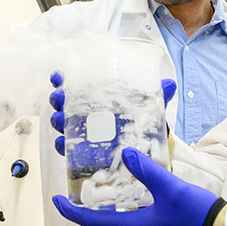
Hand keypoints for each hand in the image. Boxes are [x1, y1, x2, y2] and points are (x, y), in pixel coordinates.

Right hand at [49, 72, 176, 155]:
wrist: (146, 144)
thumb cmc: (141, 119)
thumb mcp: (149, 106)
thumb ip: (158, 95)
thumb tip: (170, 84)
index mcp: (99, 96)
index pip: (76, 83)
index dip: (64, 78)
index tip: (59, 75)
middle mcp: (87, 111)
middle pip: (64, 101)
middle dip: (58, 98)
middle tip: (60, 97)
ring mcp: (83, 130)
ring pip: (62, 122)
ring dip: (56, 119)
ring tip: (59, 119)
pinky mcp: (83, 150)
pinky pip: (68, 147)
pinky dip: (62, 145)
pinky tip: (62, 143)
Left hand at [52, 147, 217, 225]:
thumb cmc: (196, 217)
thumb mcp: (171, 188)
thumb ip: (147, 171)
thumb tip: (127, 153)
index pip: (91, 222)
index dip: (71, 211)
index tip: (56, 200)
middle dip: (85, 219)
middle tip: (77, 202)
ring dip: (104, 221)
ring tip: (104, 200)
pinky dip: (124, 223)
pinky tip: (135, 207)